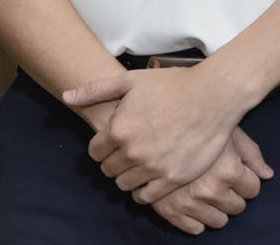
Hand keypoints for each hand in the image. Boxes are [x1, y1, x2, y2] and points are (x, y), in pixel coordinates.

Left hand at [63, 64, 248, 199]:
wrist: (212, 96)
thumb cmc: (171, 85)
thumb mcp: (130, 81)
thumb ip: (95, 90)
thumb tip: (67, 96)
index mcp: (119, 128)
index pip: (95, 152)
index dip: (100, 147)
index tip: (110, 143)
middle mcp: (133, 151)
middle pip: (108, 170)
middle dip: (112, 162)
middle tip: (124, 153)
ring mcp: (154, 167)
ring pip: (124, 185)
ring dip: (127, 176)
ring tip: (137, 165)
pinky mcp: (173, 178)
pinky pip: (147, 197)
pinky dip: (143, 191)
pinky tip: (149, 178)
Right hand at [149, 128, 271, 233]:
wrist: (151, 119)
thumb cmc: (195, 120)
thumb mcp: (226, 129)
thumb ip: (250, 152)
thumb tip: (267, 174)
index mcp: (227, 169)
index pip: (253, 189)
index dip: (245, 177)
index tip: (233, 167)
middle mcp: (209, 189)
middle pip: (238, 207)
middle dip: (231, 193)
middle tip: (216, 175)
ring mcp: (187, 201)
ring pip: (219, 221)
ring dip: (214, 207)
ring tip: (203, 185)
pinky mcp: (168, 209)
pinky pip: (195, 228)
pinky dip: (194, 217)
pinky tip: (189, 197)